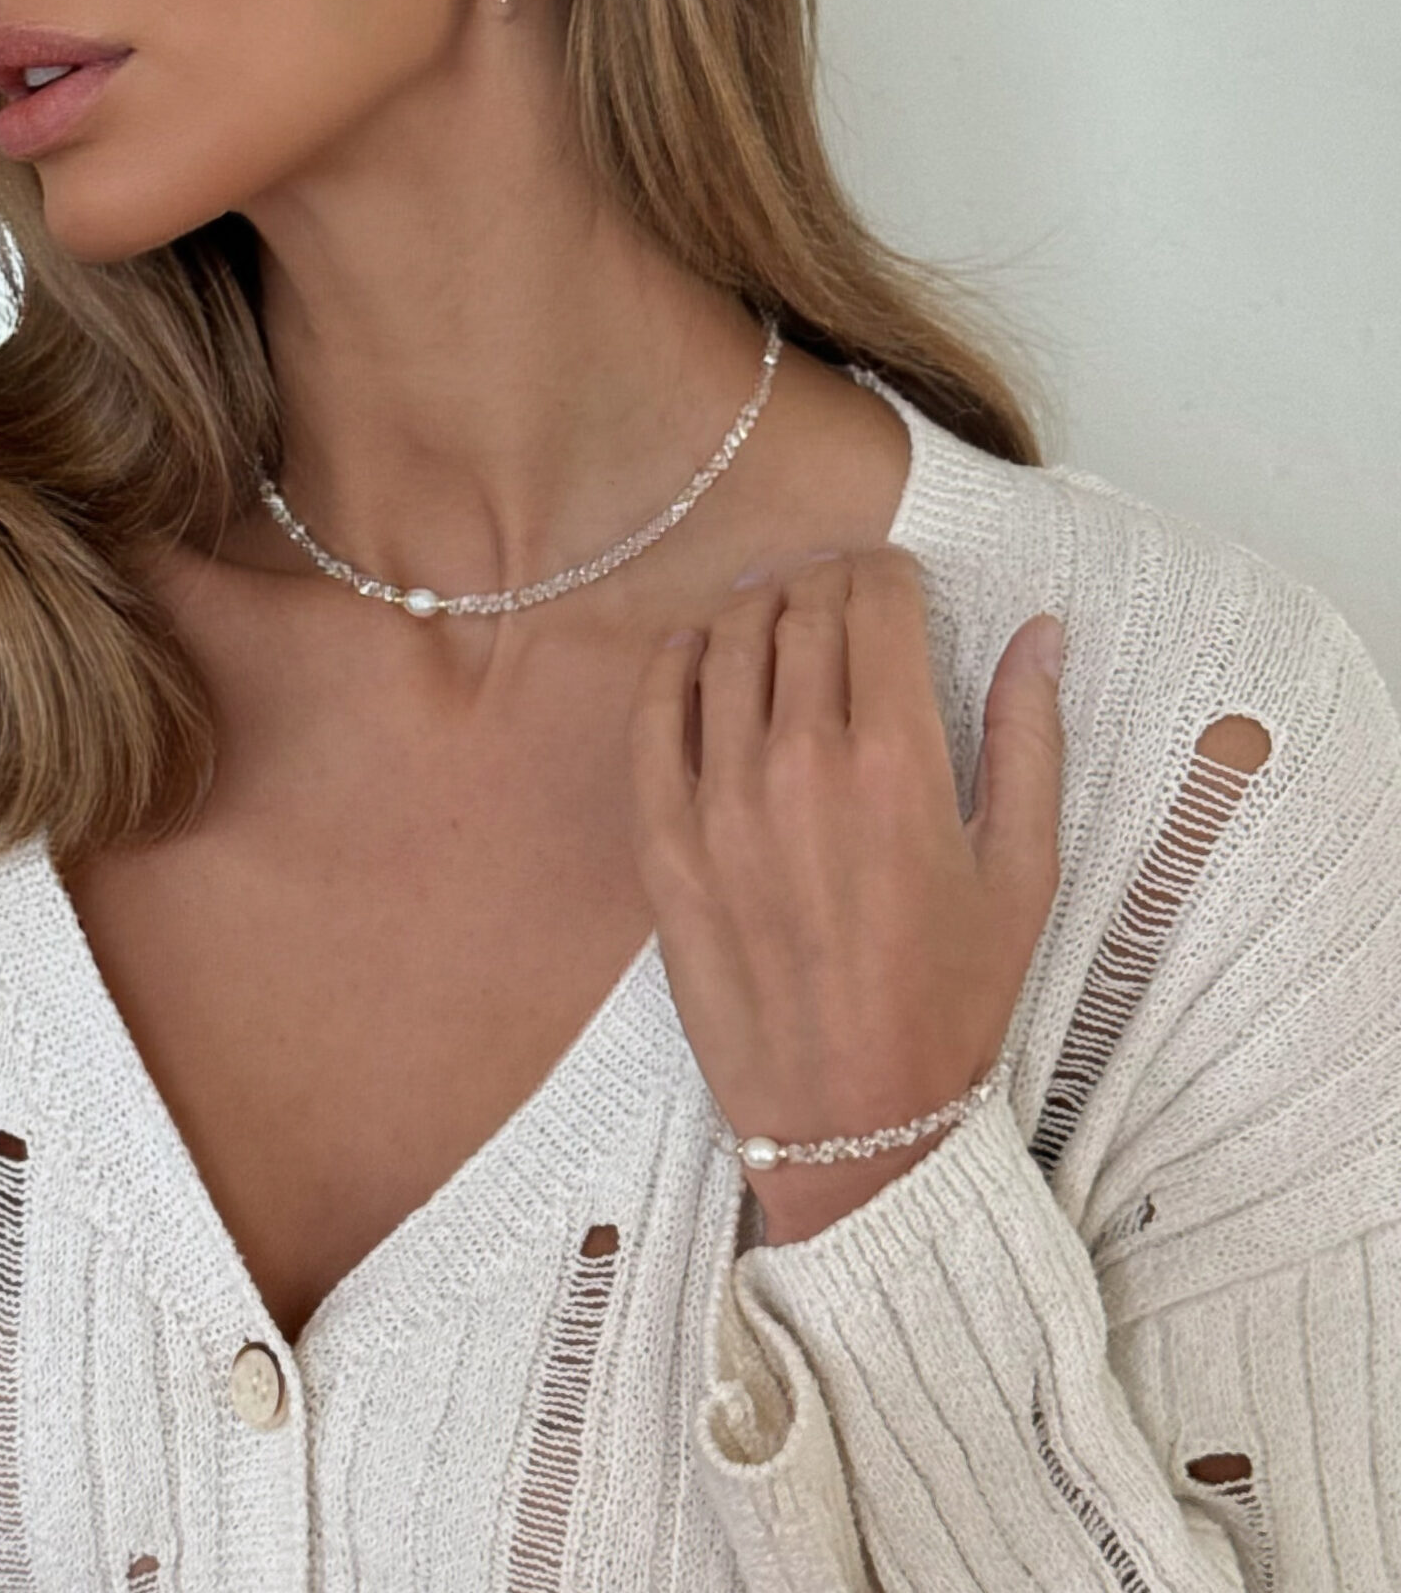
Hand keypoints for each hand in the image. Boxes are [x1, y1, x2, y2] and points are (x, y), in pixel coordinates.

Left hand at [628, 547, 1064, 1243]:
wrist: (854, 1119)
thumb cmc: (951, 1000)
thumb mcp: (1024, 872)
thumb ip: (1030, 738)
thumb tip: (1040, 633)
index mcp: (897, 762)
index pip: (878, 603)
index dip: (890, 573)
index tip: (898, 583)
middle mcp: (800, 762)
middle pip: (800, 611)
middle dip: (826, 582)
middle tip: (840, 594)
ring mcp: (720, 799)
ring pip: (724, 645)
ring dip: (754, 609)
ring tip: (776, 612)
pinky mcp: (664, 839)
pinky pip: (652, 714)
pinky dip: (674, 664)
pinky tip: (695, 651)